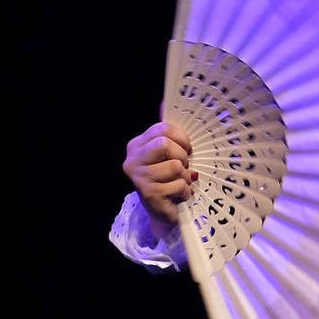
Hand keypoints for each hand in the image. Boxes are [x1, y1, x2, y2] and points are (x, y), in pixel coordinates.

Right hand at [122, 119, 195, 239]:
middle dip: (182, 157)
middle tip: (182, 168)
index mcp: (137, 145)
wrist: (165, 212)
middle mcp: (132, 159)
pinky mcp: (148, 193)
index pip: (163, 128)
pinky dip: (185, 191)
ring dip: (184, 177)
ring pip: (175, 166)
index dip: (182, 138)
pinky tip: (177, 196)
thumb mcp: (171, 155)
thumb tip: (172, 106)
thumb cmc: (171, 180)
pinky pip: (179, 185)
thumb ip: (171, 137)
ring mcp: (138, 176)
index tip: (186, 150)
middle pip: (165, 144)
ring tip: (179, 184)